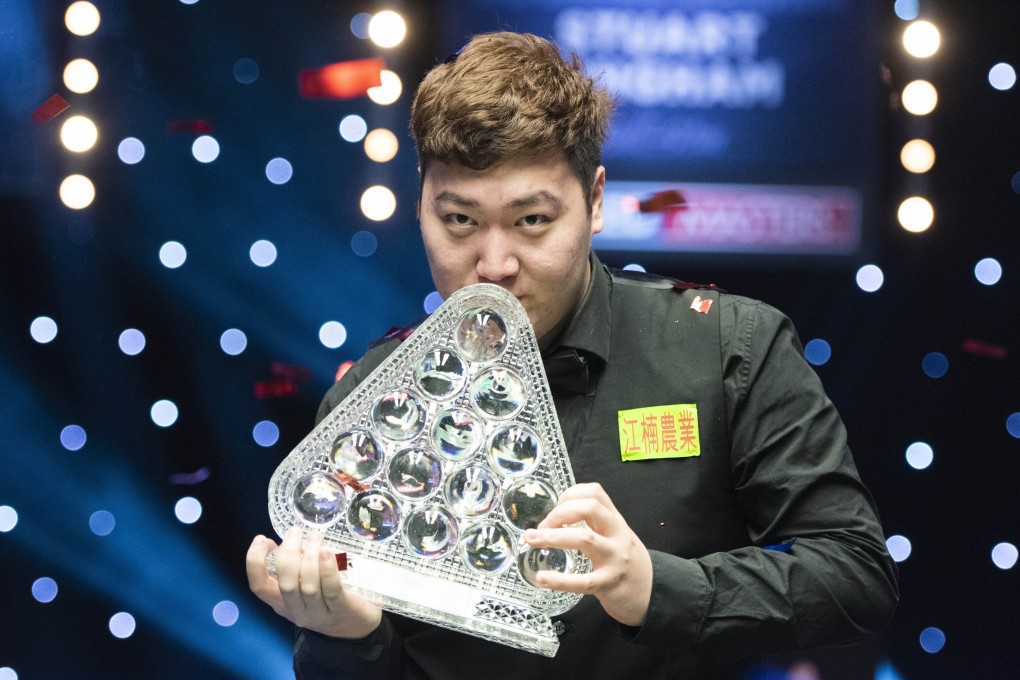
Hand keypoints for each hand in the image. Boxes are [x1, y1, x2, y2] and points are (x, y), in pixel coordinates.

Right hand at [246, 527, 381, 638]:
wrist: (354, 624)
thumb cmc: (324, 597)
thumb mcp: (301, 585)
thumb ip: (290, 566)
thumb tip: (276, 541)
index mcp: (280, 602)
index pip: (259, 587)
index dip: (254, 562)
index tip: (262, 539)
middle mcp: (296, 610)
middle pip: (286, 584)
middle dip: (288, 553)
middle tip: (295, 532)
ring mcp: (318, 613)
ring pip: (308, 586)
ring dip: (310, 557)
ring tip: (315, 536)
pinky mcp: (340, 610)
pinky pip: (331, 590)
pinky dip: (327, 569)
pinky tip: (326, 552)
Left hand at [523, 482, 652, 626]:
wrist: (653, 594)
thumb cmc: (628, 564)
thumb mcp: (618, 536)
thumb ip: (597, 525)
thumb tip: (558, 517)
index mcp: (616, 521)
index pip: (595, 492)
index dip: (569, 494)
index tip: (554, 508)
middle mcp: (617, 535)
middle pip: (590, 507)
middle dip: (560, 512)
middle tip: (540, 527)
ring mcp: (615, 558)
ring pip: (584, 538)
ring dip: (552, 537)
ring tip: (531, 540)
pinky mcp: (609, 584)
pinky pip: (583, 581)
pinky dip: (559, 580)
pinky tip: (542, 578)